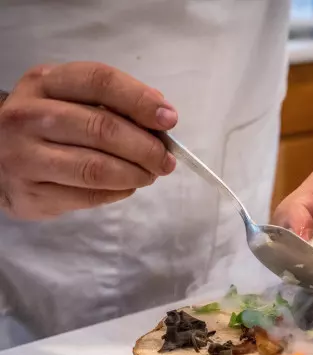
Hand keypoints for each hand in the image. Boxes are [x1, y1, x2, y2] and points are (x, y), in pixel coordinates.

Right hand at [0, 62, 177, 219]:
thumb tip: (159, 113)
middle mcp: (27, 116)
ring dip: (136, 173)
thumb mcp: (70, 99)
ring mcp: (24, 157)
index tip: (169, 119)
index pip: (99, 82)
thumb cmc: (47, 125)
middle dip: (146, 147)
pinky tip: (127, 186)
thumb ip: (111, 102)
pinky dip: (118, 192)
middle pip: (103, 129)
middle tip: (166, 160)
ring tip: (150, 174)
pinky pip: (88, 195)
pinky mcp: (30, 194)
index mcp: (44, 83)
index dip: (140, 100)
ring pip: (96, 168)